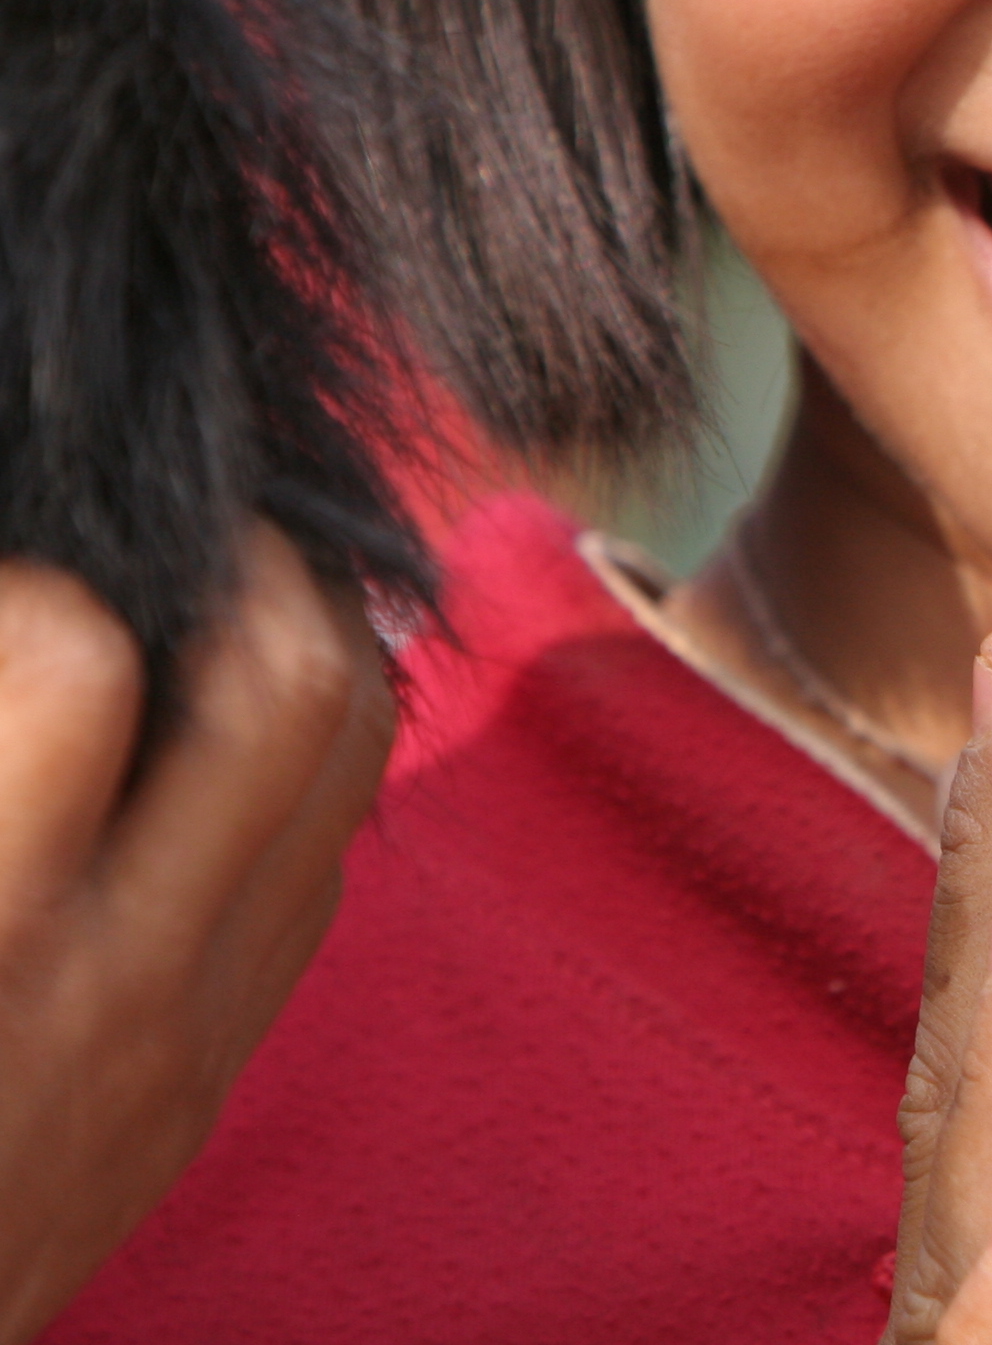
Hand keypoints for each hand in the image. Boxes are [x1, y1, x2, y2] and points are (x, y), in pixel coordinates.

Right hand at [0, 525, 394, 1343]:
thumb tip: (22, 619)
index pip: (82, 669)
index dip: (45, 582)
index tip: (21, 568)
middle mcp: (113, 979)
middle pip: (294, 693)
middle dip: (257, 563)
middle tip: (188, 521)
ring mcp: (186, 1034)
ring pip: (350, 769)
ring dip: (317, 643)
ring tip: (233, 588)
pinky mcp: (206, 1080)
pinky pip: (320, 874)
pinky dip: (305, 770)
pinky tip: (225, 734)